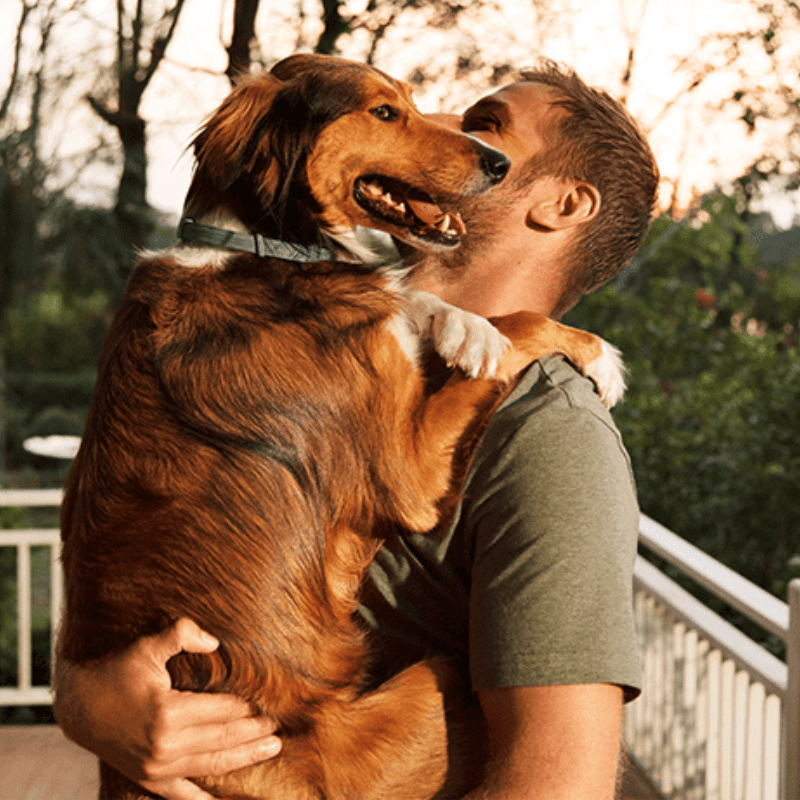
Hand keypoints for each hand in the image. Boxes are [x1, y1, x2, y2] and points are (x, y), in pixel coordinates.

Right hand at [54, 618, 281, 799]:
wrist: (79, 706)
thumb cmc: (116, 672)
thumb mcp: (146, 647)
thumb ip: (181, 635)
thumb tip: (214, 641)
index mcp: (168, 713)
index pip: (222, 711)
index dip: (248, 707)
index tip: (270, 702)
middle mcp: (165, 745)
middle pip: (223, 739)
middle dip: (254, 733)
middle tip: (278, 727)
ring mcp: (156, 767)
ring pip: (212, 765)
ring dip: (244, 757)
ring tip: (272, 749)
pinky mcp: (148, 779)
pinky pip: (181, 794)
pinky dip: (203, 798)